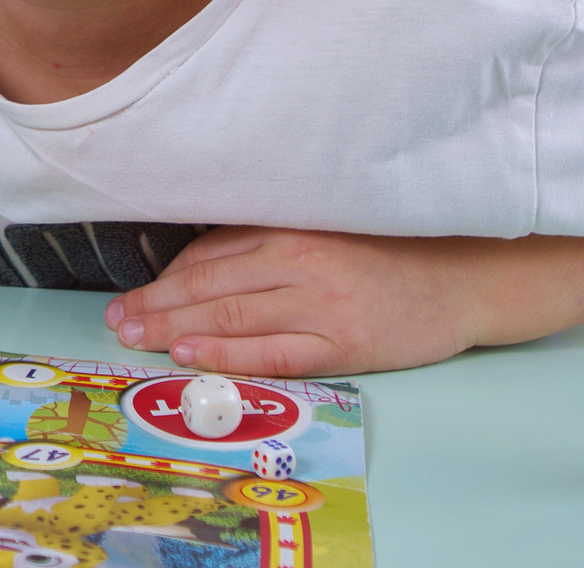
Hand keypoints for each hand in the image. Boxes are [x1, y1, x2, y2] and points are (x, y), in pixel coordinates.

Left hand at [102, 227, 492, 375]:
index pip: (210, 252)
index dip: (166, 276)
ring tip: (135, 336)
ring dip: (174, 326)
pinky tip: (189, 355)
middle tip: (116, 319)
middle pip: (208, 283)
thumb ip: (272, 241)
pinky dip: (225, 353)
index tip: (134, 292)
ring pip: (229, 314)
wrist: (468, 277)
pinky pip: (271, 352)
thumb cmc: (393, 255)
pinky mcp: (343, 343)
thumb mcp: (327, 231)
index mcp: (291, 227)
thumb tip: (205, 263)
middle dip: (155, 303)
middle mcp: (298, 260)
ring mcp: (319, 303)